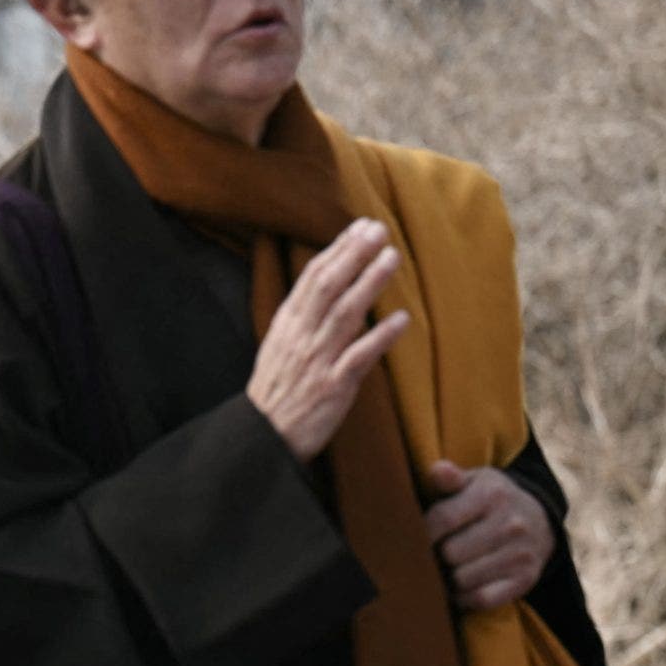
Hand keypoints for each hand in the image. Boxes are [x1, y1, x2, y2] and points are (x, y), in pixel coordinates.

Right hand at [246, 220, 410, 462]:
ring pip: (344, 314)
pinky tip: (402, 319)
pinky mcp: (333, 386)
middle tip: (378, 229)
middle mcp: (300, 337)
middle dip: (353, 255)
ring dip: (369, 283)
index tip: (358, 228)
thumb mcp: (279, 348)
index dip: (336, 250)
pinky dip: (380, 337)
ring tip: (392, 257)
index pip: (311, 278)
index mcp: (286, 325)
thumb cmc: (276, 393)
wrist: (263, 438)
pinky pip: (360, 357)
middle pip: (327, 287)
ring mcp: (316, 361)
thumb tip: (326, 290)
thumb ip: (302, 319)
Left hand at [424, 460, 552, 612]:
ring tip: (449, 566)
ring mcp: (520, 554)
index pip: (443, 518)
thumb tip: (437, 470)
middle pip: (450, 553)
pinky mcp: (525, 579)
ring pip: (462, 579)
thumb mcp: (473, 481)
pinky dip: (465, 597)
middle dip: (436, 555)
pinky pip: (482, 599)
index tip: (416, 536)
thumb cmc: (489, 499)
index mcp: (492, 495)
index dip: (422, 532)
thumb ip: (450, 478)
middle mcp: (511, 524)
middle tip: (434, 552)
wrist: (538, 519)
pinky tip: (461, 585)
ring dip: (449, 578)